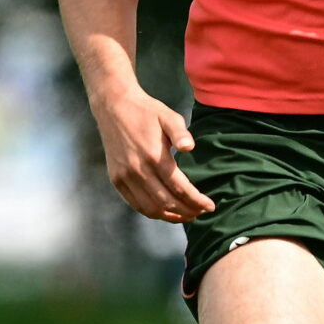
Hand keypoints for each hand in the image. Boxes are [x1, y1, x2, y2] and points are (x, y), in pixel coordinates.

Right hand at [93, 86, 211, 222]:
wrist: (114, 107)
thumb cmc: (146, 112)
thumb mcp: (168, 116)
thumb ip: (180, 132)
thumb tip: (190, 147)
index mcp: (154, 156)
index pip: (179, 187)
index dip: (196, 200)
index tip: (209, 206)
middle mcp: (138, 170)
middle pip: (167, 202)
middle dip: (187, 211)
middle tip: (201, 212)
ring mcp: (125, 177)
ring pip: (150, 208)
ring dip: (170, 216)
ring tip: (185, 215)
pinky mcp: (116, 179)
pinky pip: (135, 203)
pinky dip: (152, 212)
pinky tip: (164, 211)